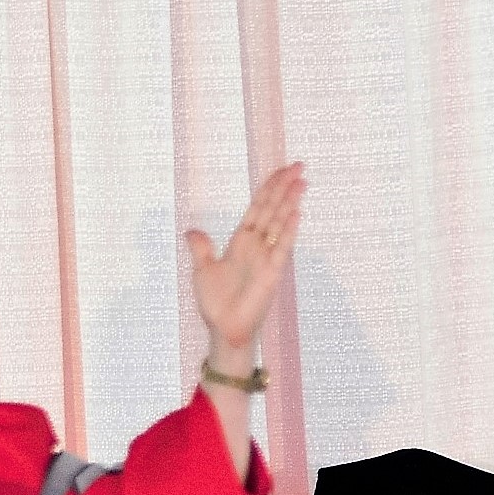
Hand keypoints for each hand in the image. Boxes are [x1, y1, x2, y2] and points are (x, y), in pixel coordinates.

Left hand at [186, 162, 306, 362]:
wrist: (224, 329)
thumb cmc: (215, 303)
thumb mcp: (202, 271)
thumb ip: (201, 249)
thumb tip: (191, 230)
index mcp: (241, 241)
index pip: (258, 208)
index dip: (268, 188)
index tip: (281, 170)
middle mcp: (256, 245)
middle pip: (272, 209)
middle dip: (284, 187)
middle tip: (299, 165)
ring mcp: (267, 257)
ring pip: (280, 223)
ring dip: (290, 202)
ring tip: (302, 181)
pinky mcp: (272, 272)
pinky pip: (282, 247)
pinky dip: (288, 230)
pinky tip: (296, 212)